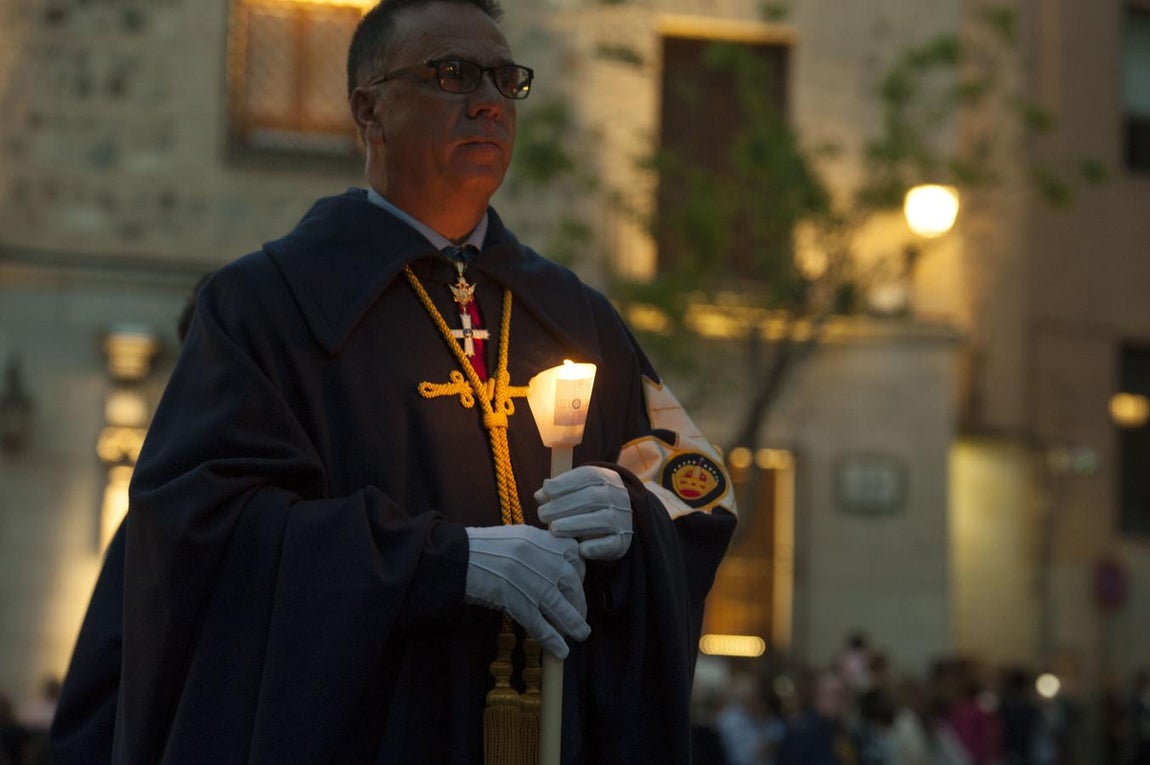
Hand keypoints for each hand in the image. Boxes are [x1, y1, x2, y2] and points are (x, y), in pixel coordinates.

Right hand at [463, 524, 588, 657]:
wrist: (458, 557)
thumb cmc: (484, 547)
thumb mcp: (519, 536)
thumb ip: (541, 547)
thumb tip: (558, 565)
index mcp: (544, 540)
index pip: (576, 559)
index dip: (579, 576)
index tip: (576, 586)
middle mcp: (544, 560)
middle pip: (573, 586)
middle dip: (579, 604)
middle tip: (579, 614)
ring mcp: (533, 583)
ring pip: (562, 608)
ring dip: (575, 625)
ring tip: (581, 634)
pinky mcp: (518, 603)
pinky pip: (541, 625)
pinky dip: (553, 640)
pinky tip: (561, 650)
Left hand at [535, 465, 632, 560]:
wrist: (614, 524)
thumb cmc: (586, 504)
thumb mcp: (574, 491)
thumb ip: (557, 491)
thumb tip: (540, 495)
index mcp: (606, 478)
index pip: (587, 475)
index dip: (565, 483)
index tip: (546, 492)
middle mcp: (618, 496)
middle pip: (592, 498)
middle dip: (563, 506)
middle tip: (543, 515)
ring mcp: (623, 518)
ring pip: (603, 520)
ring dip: (574, 525)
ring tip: (554, 529)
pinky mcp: (623, 541)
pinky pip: (611, 544)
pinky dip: (595, 547)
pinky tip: (579, 548)